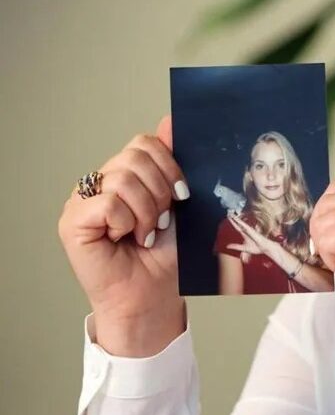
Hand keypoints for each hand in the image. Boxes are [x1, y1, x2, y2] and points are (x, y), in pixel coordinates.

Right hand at [57, 116, 186, 356]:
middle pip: (135, 156)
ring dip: (146, 210)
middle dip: (160, 190)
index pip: (144, 143)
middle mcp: (100, 183)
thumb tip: (171, 120)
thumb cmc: (165, 255)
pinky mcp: (73, 221)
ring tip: (146, 232)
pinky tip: (127, 239)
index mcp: (125, 175)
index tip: (182, 194)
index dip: (169, 165)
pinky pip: (108, 202)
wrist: (154, 294)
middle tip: (162, 219)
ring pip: (123, 179)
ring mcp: (83, 200)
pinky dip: (127, 222)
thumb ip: (172, 163)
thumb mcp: (178, 203)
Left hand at [226, 214, 282, 262]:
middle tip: (228, 214)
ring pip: (240, 222)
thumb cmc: (256, 248)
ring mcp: (248, 229)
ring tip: (230, 214)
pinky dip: (239, 221)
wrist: (264, 248)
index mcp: (245, 235)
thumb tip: (227, 246)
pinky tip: (235, 218)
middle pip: (238, 224)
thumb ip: (236, 246)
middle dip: (233, 219)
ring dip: (235, 218)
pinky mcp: (250, 230)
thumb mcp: (243, 248)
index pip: (237, 227)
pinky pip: (243, 224)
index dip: (233, 223)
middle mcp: (246, 231)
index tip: (229, 219)